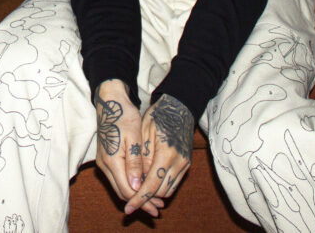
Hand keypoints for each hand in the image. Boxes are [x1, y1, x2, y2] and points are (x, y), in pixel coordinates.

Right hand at [94, 80, 164, 218]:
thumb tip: (137, 186)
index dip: (143, 201)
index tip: (157, 206)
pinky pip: (117, 178)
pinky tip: (142, 185)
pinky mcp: (106, 158)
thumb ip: (134, 163)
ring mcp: (103, 161)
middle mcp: (104, 164)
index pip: (127, 190)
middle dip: (140, 201)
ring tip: (153, 199)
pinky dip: (130, 185)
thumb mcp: (133, 138)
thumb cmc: (124, 115)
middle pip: (122, 192)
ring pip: (119, 186)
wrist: (110, 101)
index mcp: (112, 160)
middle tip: (158, 207)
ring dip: (135, 194)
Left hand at [124, 94, 192, 216]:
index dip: (139, 198)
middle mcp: (178, 162)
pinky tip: (149, 182)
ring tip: (138, 191)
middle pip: (160, 192)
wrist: (178, 107)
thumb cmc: (157, 116)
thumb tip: (135, 181)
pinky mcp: (186, 164)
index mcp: (166, 153)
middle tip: (130, 201)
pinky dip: (161, 187)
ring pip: (168, 190)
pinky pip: (174, 184)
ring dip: (154, 193)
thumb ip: (141, 158)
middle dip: (146, 199)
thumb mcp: (143, 133)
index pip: (151, 184)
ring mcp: (184, 164)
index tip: (128, 207)